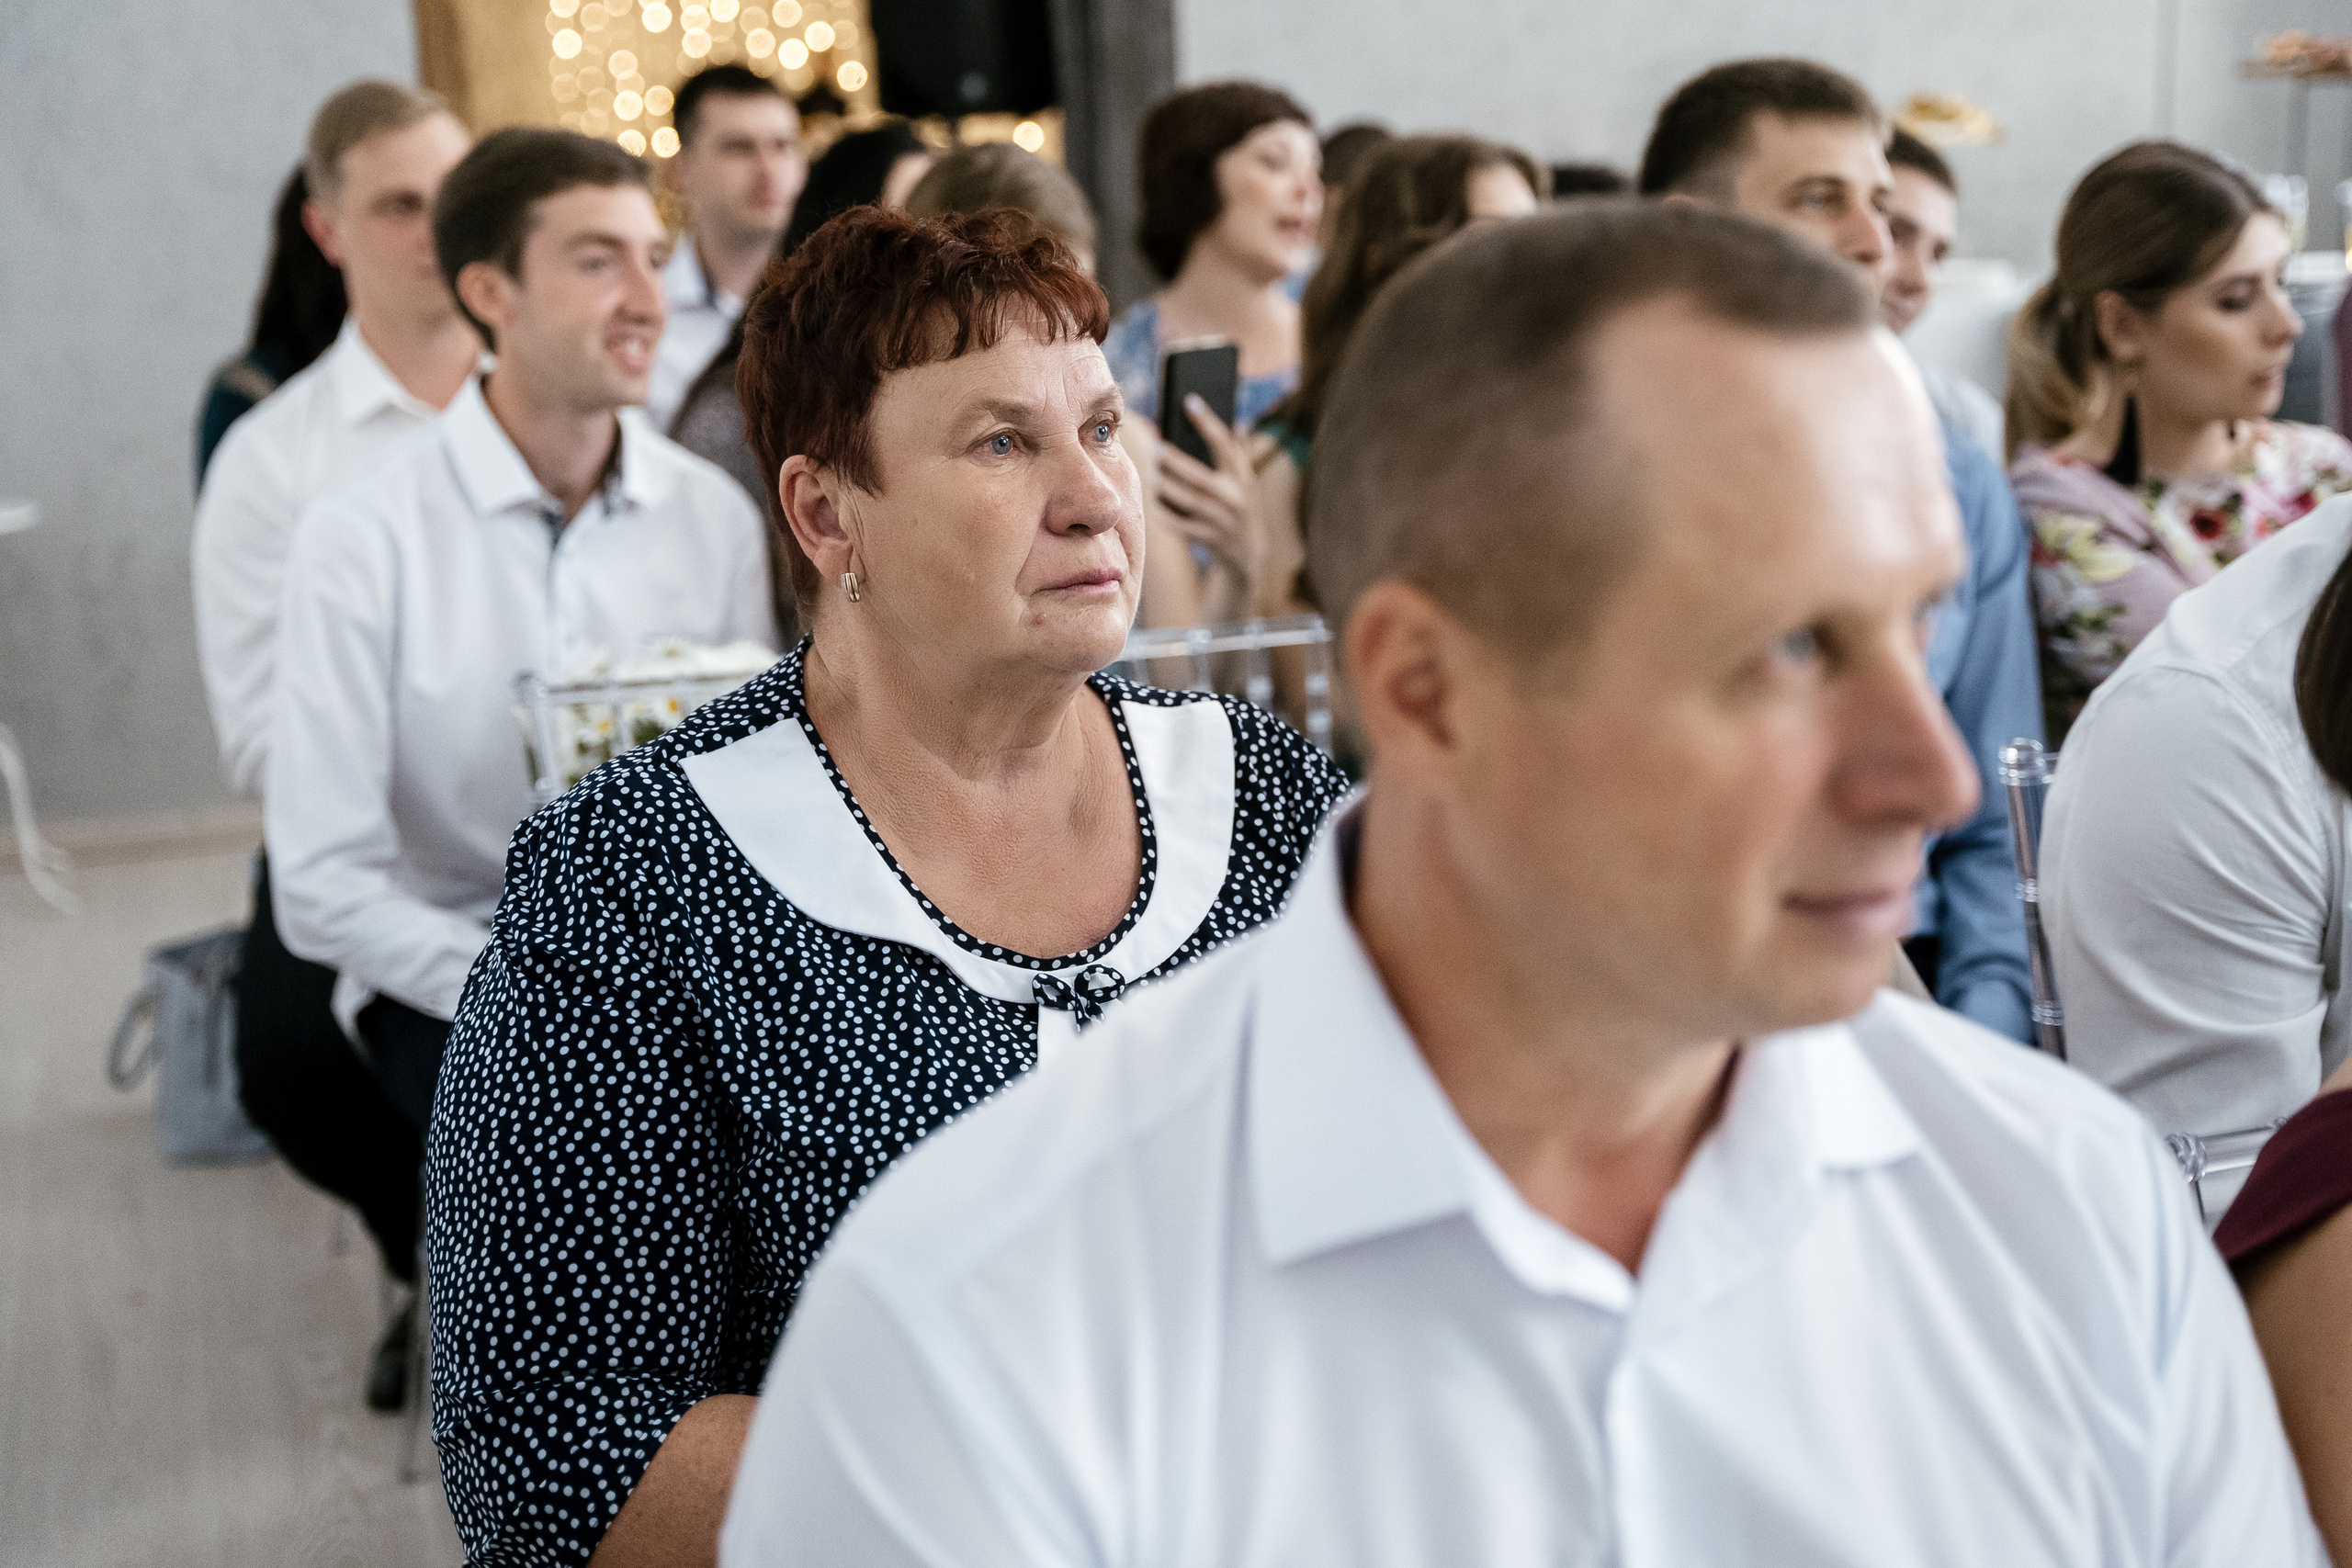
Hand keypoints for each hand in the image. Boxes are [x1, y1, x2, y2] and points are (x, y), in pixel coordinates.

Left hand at [1156, 394, 1263, 590]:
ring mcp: (1224, 520)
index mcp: (1244, 477)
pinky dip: (1170, 519)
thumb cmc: (1243, 508)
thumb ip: (1241, 453)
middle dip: (1177, 462)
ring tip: (1153, 476)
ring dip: (1169, 489)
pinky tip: (1156, 508)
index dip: (1208, 422)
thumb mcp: (1247, 482)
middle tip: (1157, 449)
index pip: (1225, 444)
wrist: (1251, 554)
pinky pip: (1186, 528)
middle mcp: (1236, 497)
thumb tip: (1242, 421)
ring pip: (1191, 502)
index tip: (1190, 401)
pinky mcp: (1213, 539)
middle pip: (1202, 477)